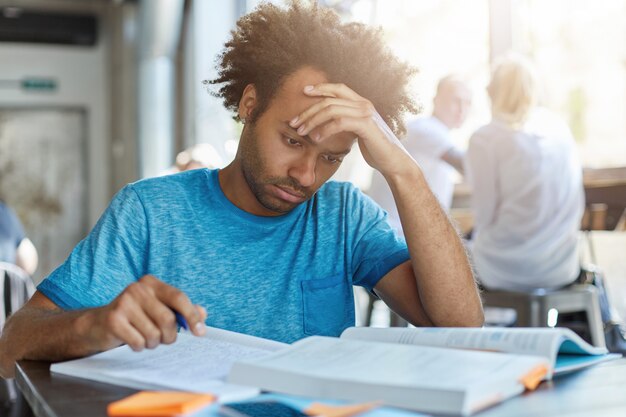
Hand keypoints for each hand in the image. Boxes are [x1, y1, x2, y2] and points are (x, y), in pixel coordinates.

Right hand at [86, 275, 206, 351]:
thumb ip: (181, 310)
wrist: (97, 324)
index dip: (192, 316)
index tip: (200, 332)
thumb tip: (203, 314)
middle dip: (170, 336)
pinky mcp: (113, 320)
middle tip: (164, 339)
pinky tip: (132, 340)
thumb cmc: (135, 317)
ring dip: (153, 343)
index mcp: (152, 283)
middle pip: (168, 319)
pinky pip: (138, 341)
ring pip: (154, 333)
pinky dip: (140, 347)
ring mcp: (124, 303)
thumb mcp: (158, 309)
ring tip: (145, 338)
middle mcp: (138, 288)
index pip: (178, 298)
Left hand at [289, 83, 414, 177]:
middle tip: (294, 123)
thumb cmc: (373, 148)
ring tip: (302, 132)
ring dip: (312, 120)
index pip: (338, 88)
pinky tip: (317, 138)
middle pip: (329, 100)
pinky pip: (340, 122)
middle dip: (308, 111)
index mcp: (361, 102)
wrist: (390, 161)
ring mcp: (365, 113)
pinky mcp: (365, 125)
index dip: (321, 87)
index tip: (304, 91)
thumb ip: (344, 121)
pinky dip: (325, 129)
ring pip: (331, 109)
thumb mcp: (356, 131)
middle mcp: (364, 104)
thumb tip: (324, 121)